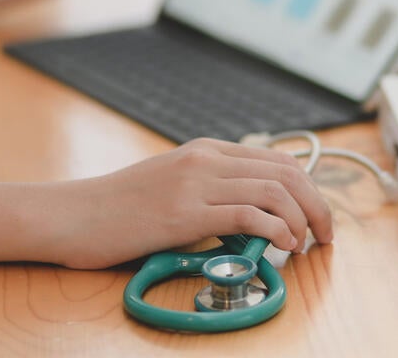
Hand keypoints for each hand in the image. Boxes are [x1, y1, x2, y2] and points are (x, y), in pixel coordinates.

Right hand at [48, 138, 333, 269]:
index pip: (278, 161)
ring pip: (274, 190)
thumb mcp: (173, 187)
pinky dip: (275, 229)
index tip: (317, 217)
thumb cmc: (119, 210)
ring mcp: (195, 182)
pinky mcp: (184, 212)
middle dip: (317, 204)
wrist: (72, 215)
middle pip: (286, 172)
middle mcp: (207, 159)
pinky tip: (280, 246)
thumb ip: (212, 193)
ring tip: (305, 244)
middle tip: (325, 234)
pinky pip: (247, 214)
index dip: (309, 189)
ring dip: (302, 219)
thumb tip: (254, 220)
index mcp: (207, 150)